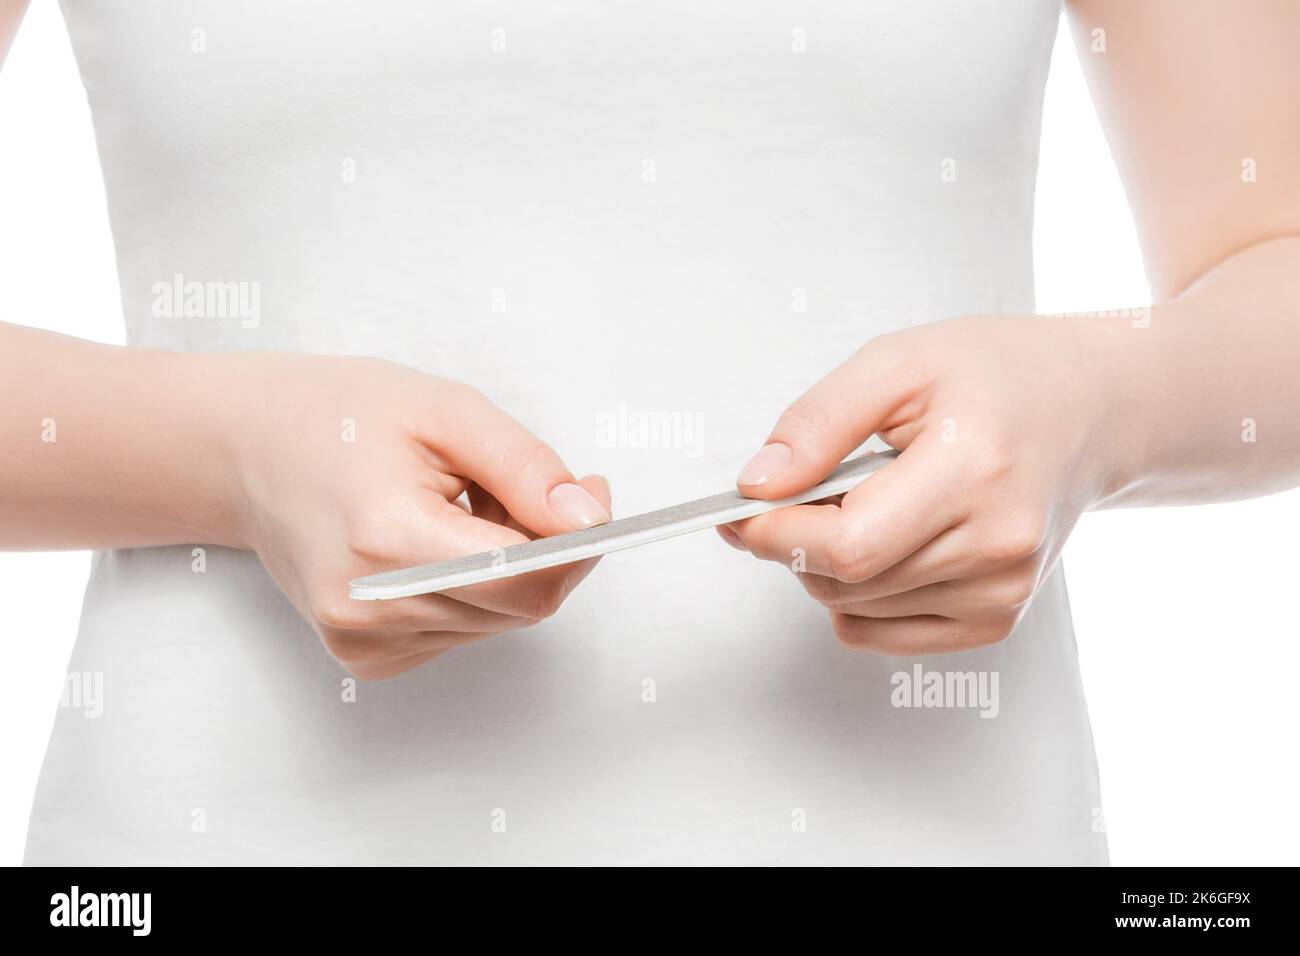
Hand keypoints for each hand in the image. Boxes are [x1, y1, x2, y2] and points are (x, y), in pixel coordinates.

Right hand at [220, 353, 610, 679]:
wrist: (243, 450)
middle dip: (547, 546)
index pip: (525, 576)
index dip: (579, 542)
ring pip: (499, 619)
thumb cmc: (336, 416)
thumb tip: (588, 517)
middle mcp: (369, 607)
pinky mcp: (365, 655)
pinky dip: (473, 587)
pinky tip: (432, 541)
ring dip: (508, 565)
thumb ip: (524, 467)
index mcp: (386, 538)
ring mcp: (362, 640)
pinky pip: (463, 629)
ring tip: (456, 505)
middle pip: (521, 603)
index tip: (595, 495)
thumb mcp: (444, 410)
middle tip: (521, 483)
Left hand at [721, 315, 1116, 654]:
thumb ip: (818, 423)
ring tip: (867, 499)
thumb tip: (757, 484)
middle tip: (807, 486)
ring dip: (826, 564)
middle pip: (846, 580)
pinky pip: (882, 634)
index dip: (777, 533)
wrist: (1087, 410)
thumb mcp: (896, 363)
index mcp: (974, 470)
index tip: (739, 512)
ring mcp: (1002, 591)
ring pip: (855, 609)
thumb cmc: (995, 376)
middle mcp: (997, 544)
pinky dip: (856, 597)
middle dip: (796, 540)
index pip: (849, 544)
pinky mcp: (997, 619)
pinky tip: (884, 540)